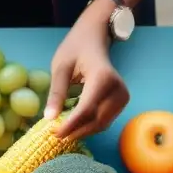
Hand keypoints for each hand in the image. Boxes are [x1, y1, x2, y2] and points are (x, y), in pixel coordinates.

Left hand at [44, 11, 128, 139]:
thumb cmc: (76, 49)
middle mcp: (117, 88)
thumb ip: (56, 93)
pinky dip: (89, 125)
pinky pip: (105, 120)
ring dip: (82, 130)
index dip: (70, 125)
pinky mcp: (121, 101)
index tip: (54, 133)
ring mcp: (122, 96)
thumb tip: (49, 118)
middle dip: (75, 131)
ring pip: (101, 124)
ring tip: (63, 129)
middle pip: (96, 120)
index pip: (86, 109)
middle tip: (55, 135)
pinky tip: (75, 123)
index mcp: (102, 77)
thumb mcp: (60, 67)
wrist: (94, 38)